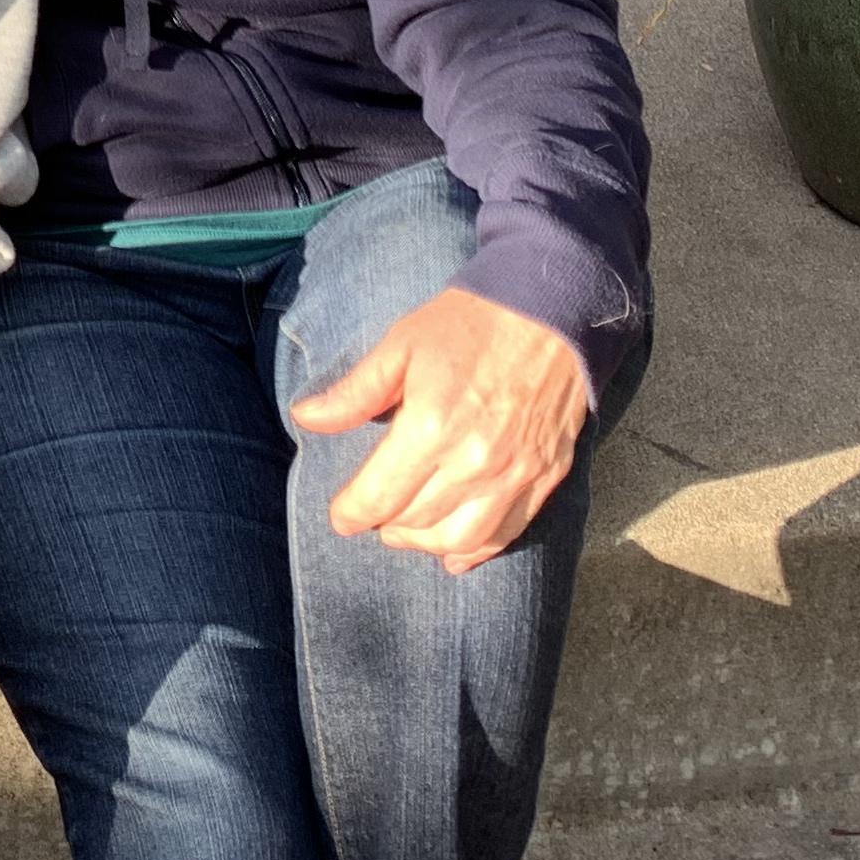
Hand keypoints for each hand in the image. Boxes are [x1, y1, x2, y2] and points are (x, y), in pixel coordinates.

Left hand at [289, 284, 586, 573]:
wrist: (553, 308)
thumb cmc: (471, 322)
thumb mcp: (401, 344)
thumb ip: (354, 392)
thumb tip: (306, 418)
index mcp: (431, 426)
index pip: (377, 497)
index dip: (350, 513)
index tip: (340, 514)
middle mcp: (474, 461)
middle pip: (414, 522)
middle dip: (384, 524)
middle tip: (373, 514)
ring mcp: (514, 474)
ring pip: (458, 540)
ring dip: (424, 543)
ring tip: (407, 530)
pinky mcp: (546, 477)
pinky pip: (506, 534)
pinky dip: (475, 550)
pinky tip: (453, 549)